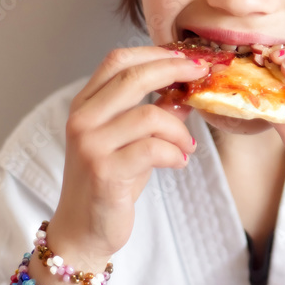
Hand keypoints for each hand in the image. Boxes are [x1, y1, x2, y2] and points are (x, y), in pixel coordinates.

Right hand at [46, 47, 207, 267]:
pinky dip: (175, 153)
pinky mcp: (104, 171)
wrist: (83, 230)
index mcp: (85, 105)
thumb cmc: (109, 182)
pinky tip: (179, 162)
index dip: (155, 53)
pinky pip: (152, 149)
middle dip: (174, 71)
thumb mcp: (132, 141)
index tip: (186, 57)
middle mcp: (82, 120)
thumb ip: (155, 113)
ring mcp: (90, 145)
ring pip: (149, 115)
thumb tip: (188, 87)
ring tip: (187, 146)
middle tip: (201, 76)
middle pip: (132, 77)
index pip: (117, 60)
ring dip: (180, 129)